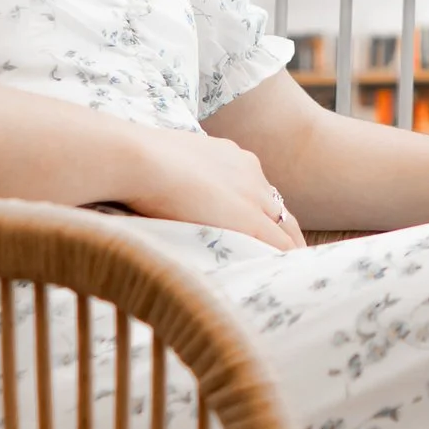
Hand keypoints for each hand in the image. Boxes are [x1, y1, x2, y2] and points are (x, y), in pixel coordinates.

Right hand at [116, 126, 304, 249]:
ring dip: (288, 244)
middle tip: (288, 248)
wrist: (140, 159)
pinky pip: (280, 242)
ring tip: (292, 266)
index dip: (258, 207)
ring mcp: (253, 194)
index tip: (257, 222)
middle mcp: (249, 171)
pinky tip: (287, 272)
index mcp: (230, 155)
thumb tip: (154, 186)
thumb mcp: (164, 160)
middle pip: (276, 204)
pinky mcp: (250, 219)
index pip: (253, 186)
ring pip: (285, 224)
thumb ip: (173, 175)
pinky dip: (286, 257)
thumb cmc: (136, 160)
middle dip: (282, 226)